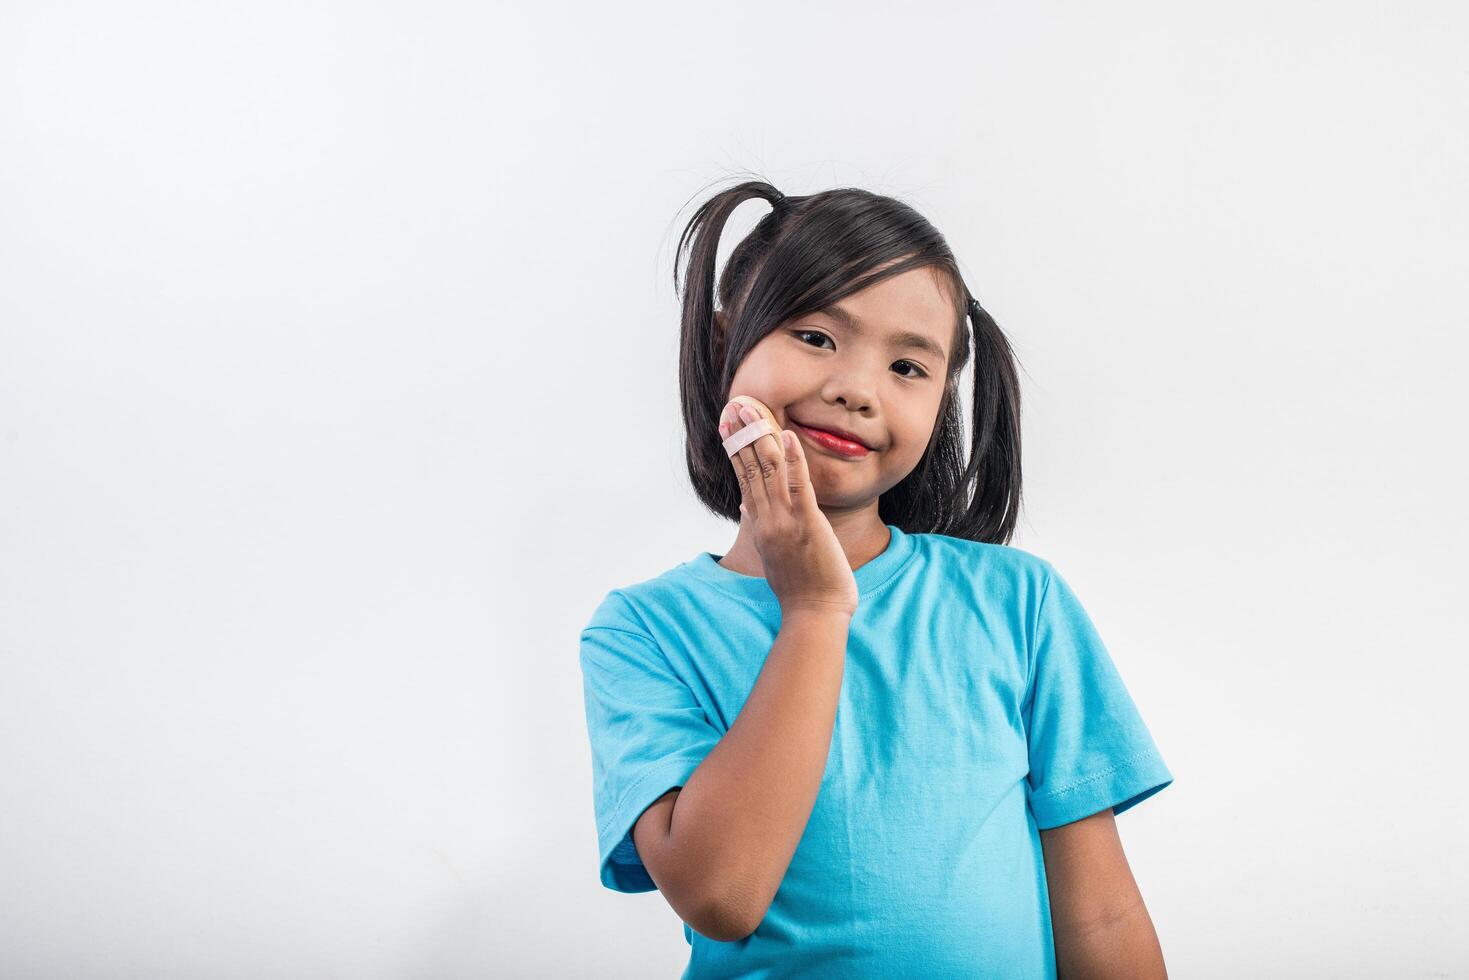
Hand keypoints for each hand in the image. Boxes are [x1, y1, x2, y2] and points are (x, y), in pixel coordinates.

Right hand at [719, 396, 858, 617]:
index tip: (728, 427)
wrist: (813, 614)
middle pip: (750, 468)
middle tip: (734, 406)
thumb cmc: (800, 588)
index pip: (744, 479)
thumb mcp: (773, 553)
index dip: (736, 450)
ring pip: (768, 471)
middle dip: (742, 434)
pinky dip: (793, 459)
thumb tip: (747, 506)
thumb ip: (761, 526)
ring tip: (753, 409)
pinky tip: (788, 436)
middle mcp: (767, 519)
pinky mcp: (807, 524)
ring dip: (760, 436)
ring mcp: (785, 521)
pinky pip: (798, 486)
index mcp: (761, 525)